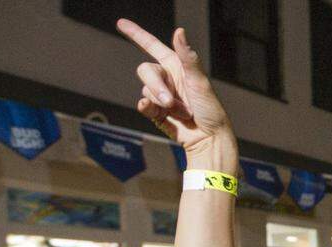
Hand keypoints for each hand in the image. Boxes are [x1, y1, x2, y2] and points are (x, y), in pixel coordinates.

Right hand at [117, 20, 235, 161]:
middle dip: (156, 86)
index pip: (152, 46)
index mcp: (177, 66)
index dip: (137, 34)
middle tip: (169, 101)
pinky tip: (157, 112)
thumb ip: (187, 57)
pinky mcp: (156, 112)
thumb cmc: (210, 109)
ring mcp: (161, 95)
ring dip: (161, 102)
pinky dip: (148, 108)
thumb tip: (179, 31)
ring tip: (182, 112)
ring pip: (146, 90)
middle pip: (146, 71)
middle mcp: (167, 79)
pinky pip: (143, 105)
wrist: (208, 137)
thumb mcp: (200, 81)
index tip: (121, 23)